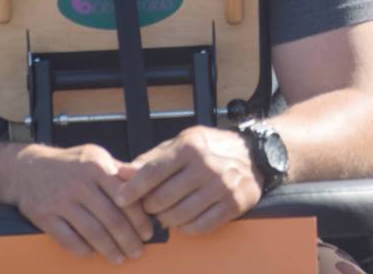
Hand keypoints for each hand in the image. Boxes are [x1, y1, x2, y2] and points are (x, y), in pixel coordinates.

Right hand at [11, 142, 153, 263]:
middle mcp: (80, 183)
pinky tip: (94, 253)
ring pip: (93, 233)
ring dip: (110, 250)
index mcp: (96, 167)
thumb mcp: (94, 156)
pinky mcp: (45, 217)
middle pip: (111, 219)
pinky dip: (84, 250)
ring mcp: (61, 201)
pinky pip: (69, 240)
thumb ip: (118, 170)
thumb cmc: (68, 163)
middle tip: (138, 251)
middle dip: (129, 240)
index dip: (139, 219)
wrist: (27, 167)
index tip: (148, 232)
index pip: (125, 197)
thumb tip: (144, 182)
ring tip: (120, 258)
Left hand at [114, 126, 262, 234]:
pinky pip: (199, 227)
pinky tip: (184, 220)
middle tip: (149, 206)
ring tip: (166, 213)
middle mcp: (205, 166)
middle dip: (150, 207)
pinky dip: (186, 228)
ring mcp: (220, 186)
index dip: (133, 188)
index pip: (153, 171)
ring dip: (166, 219)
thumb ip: (152, 158)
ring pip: (179, 216)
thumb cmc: (210, 148)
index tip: (120, 198)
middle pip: (163, 198)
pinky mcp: (232, 205)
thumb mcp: (182, 142)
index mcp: (189, 147)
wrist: (252, 154)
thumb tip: (122, 172)